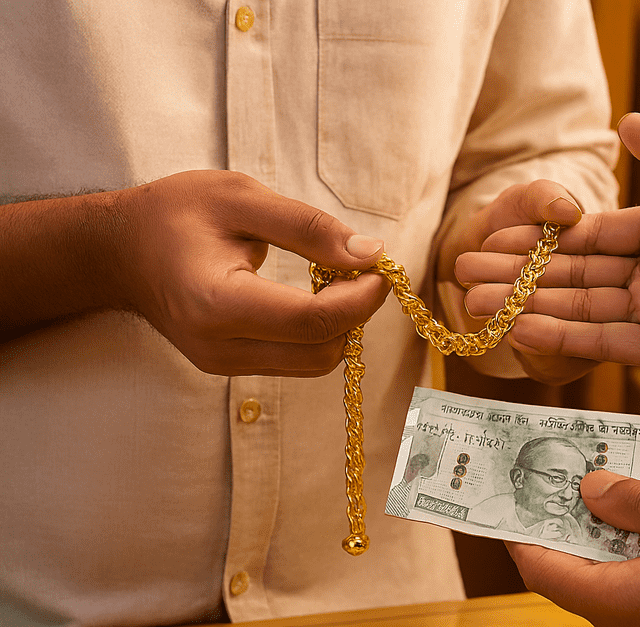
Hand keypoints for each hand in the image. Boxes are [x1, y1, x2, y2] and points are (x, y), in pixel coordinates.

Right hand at [116, 170, 387, 375]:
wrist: (120, 251)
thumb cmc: (176, 214)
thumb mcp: (242, 198)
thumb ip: (308, 227)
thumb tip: (370, 254)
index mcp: (217, 303)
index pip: (311, 321)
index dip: (360, 299)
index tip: (379, 266)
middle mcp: (219, 347)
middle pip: (320, 352)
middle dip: (356, 313)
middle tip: (362, 268)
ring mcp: (222, 364)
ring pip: (313, 364)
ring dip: (340, 326)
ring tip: (338, 278)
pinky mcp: (230, 367)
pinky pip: (295, 361)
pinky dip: (319, 333)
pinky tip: (315, 296)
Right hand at [458, 114, 639, 388]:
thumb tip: (624, 120)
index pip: (588, 232)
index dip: (539, 235)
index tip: (493, 235)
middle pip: (573, 272)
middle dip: (519, 273)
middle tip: (464, 273)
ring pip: (580, 307)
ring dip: (527, 305)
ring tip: (476, 303)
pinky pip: (607, 343)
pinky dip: (564, 337)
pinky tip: (522, 328)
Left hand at [507, 470, 639, 626]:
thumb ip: (639, 502)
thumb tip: (589, 489)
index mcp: (621, 600)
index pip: (540, 565)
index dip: (513, 526)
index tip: (497, 490)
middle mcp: (627, 614)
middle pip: (567, 561)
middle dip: (553, 512)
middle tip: (542, 465)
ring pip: (601, 561)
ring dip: (591, 518)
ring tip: (587, 469)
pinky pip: (632, 566)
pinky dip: (625, 531)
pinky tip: (636, 494)